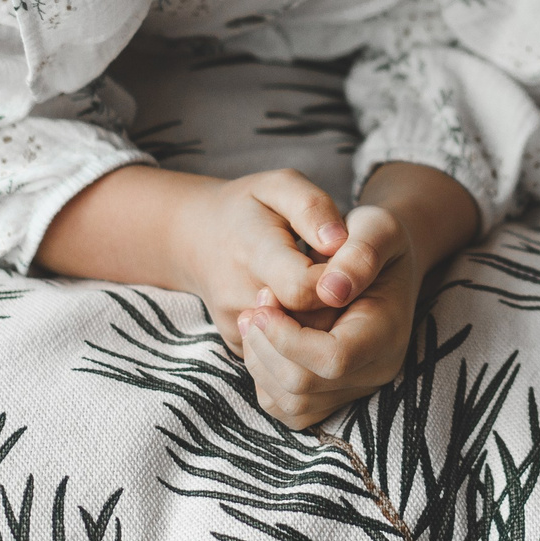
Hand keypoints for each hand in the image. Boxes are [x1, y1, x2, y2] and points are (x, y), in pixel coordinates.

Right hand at [159, 169, 387, 350]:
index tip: (343, 262)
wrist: (197, 238)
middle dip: (335, 304)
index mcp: (251, 250)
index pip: (303, 287)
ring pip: (298, 344)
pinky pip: (286, 354)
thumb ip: (312, 207)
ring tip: (322, 289)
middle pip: (306, 321)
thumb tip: (338, 243)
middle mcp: (236, 295)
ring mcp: (235, 326)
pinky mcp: (238, 346)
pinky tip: (307, 308)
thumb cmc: (249, 208)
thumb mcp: (280, 186)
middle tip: (338, 277)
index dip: (336, 279)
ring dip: (323, 321)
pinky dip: (306, 335)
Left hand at [237, 205, 422, 428]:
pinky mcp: (333, 396)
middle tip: (257, 304)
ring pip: (291, 404)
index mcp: (387, 333)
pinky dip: (265, 378)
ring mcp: (355, 388)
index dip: (288, 337)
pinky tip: (264, 340)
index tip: (265, 299)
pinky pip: (288, 409)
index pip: (333, 359)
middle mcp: (376, 370)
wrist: (380, 261)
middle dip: (267, 346)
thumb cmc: (373, 240)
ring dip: (260, 362)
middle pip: (304, 386)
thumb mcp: (376, 228)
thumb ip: (360, 254)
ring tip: (256, 318)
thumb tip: (331, 291)